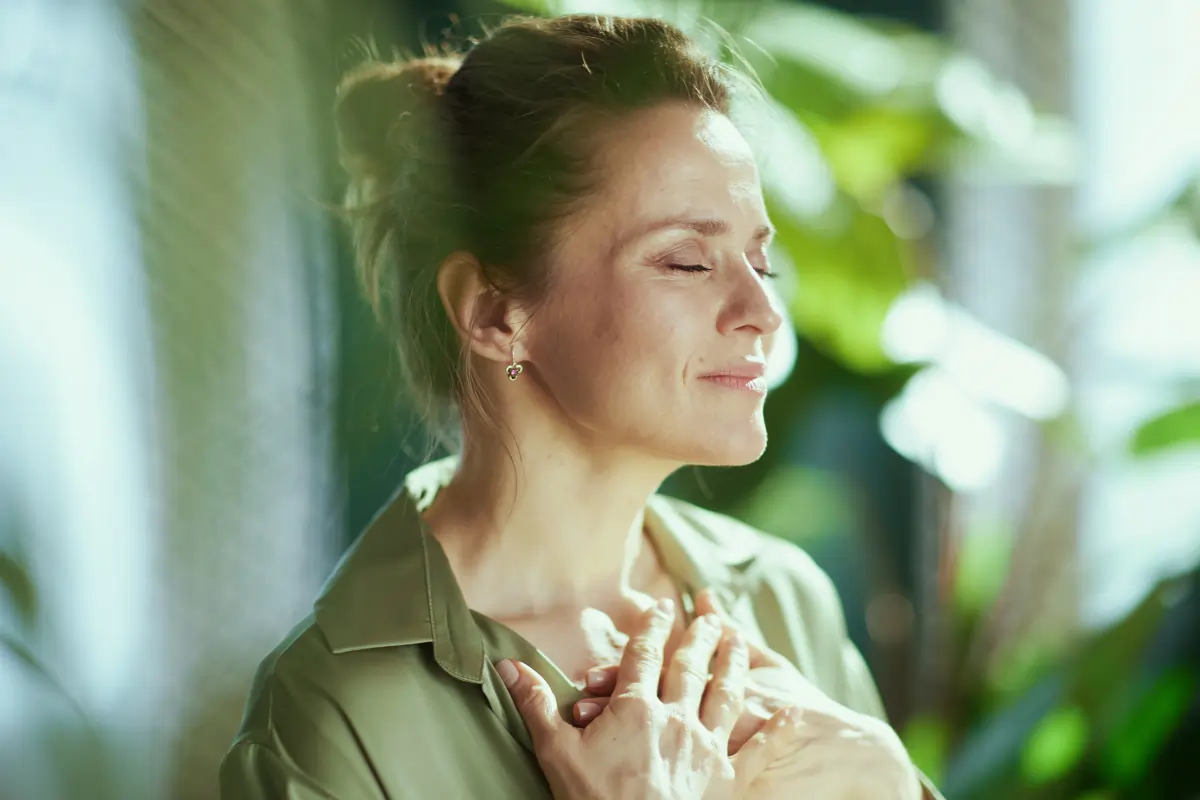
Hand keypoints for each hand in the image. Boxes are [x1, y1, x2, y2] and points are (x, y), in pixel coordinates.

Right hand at [497, 598, 806, 799]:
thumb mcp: (556, 752)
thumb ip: (536, 704)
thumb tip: (508, 665)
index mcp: (634, 708)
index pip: (643, 655)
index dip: (651, 628)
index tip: (661, 605)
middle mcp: (676, 718)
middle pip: (690, 667)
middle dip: (700, 637)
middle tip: (711, 614)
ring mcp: (706, 748)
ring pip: (727, 695)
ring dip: (735, 665)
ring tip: (741, 641)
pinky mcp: (728, 780)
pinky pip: (758, 751)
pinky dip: (775, 732)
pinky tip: (791, 714)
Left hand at [576, 590, 922, 799]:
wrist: (840, 756)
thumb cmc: (801, 707)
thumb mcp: (770, 667)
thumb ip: (735, 633)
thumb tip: (707, 597)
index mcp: (710, 691)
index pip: (655, 674)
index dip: (618, 673)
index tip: (585, 675)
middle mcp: (700, 725)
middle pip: (647, 707)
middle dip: (610, 701)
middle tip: (576, 695)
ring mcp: (705, 758)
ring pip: (650, 741)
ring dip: (616, 737)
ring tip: (581, 725)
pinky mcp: (717, 785)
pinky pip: (682, 774)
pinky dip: (657, 768)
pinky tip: (619, 771)